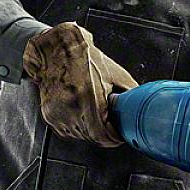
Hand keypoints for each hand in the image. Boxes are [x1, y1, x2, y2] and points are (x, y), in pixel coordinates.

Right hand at [23, 23, 137, 146]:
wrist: (57, 50)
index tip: (120, 134)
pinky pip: (67, 132)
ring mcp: (58, 113)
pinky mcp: (50, 115)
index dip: (114, 138)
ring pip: (80, 137)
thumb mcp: (115, 73)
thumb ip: (130, 92)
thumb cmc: (84, 58)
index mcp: (88, 98)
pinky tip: (83, 115)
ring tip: (96, 117)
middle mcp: (71, 108)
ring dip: (91, 132)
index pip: (102, 135)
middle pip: (93, 138)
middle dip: (105, 135)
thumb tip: (140, 106)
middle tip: (112, 127)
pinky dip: (78, 128)